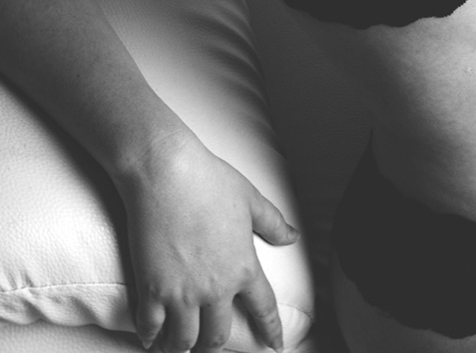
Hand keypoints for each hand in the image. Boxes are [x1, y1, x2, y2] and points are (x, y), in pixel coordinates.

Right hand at [116, 132, 298, 352]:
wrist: (166, 173)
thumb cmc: (210, 180)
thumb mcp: (251, 199)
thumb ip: (273, 223)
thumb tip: (292, 236)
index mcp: (243, 267)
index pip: (263, 309)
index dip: (271, 330)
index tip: (276, 345)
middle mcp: (215, 287)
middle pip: (217, 336)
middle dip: (214, 346)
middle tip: (210, 346)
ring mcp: (182, 292)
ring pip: (183, 341)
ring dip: (182, 347)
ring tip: (179, 347)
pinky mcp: (151, 289)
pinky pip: (150, 328)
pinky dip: (151, 338)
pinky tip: (151, 339)